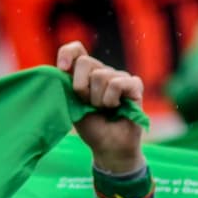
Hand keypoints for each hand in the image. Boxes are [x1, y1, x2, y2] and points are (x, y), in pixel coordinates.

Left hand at [56, 42, 144, 174]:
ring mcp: (119, 76)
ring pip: (101, 76)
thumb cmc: (91, 127)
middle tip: (88, 104)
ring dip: (98, 100)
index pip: (76, 50)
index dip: (67, 53)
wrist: (109, 147)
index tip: (63, 69)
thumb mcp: (72, 106)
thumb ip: (68, 86)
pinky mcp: (134, 84)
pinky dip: (112, 100)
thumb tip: (63, 70)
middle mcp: (102, 71)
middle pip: (85, 62)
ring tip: (104, 109)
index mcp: (85, 74)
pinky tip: (117, 108)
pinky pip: (117, 84)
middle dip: (81, 88)